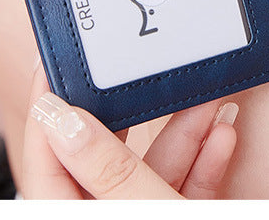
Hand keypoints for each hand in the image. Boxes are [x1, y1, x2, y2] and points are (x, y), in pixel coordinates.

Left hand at [22, 65, 237, 198]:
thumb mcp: (151, 208)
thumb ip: (110, 168)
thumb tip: (62, 119)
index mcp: (76, 218)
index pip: (45, 163)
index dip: (47, 110)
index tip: (55, 64)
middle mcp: (104, 214)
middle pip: (103, 158)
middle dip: (133, 115)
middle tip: (131, 68)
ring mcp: (144, 215)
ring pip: (152, 168)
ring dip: (184, 134)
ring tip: (208, 100)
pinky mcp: (178, 218)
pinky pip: (182, 185)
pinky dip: (203, 161)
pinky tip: (223, 136)